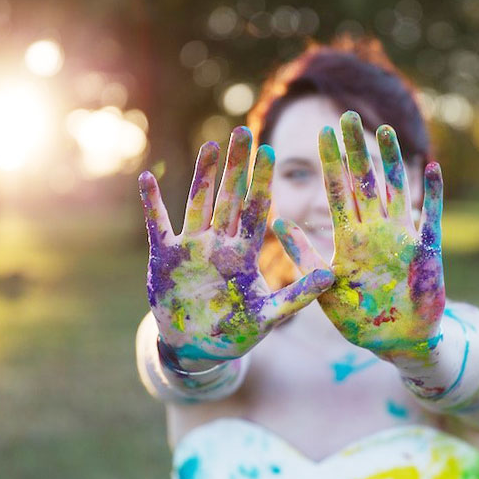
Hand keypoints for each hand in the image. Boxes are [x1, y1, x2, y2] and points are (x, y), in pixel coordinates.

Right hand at [139, 127, 333, 369]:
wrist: (198, 349)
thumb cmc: (237, 330)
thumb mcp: (270, 315)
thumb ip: (298, 295)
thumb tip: (331, 275)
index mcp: (244, 253)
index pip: (256, 209)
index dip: (262, 181)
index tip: (271, 150)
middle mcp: (219, 243)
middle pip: (229, 197)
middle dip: (236, 166)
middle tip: (244, 130)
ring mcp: (192, 248)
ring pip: (198, 203)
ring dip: (203, 175)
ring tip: (210, 145)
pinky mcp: (165, 258)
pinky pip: (159, 225)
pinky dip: (152, 203)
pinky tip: (147, 178)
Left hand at [273, 111, 444, 363]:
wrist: (397, 343)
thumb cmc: (360, 318)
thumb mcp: (324, 287)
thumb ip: (303, 256)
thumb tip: (276, 222)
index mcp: (350, 239)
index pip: (339, 192)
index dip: (332, 163)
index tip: (322, 132)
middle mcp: (376, 232)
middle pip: (365, 182)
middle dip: (357, 150)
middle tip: (348, 115)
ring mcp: (403, 238)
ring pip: (395, 191)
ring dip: (392, 161)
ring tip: (384, 130)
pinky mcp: (427, 251)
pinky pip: (431, 217)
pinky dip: (432, 194)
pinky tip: (432, 167)